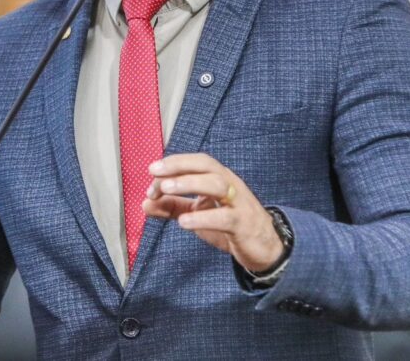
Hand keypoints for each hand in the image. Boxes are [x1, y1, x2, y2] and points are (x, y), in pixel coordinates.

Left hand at [142, 153, 282, 272]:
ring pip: (218, 185)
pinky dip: (203, 218)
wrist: (264, 246)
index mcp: (219, 178)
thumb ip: (172, 207)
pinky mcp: (243, 224)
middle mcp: (230, 185)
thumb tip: (144, 203)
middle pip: (207, 166)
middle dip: (180, 167)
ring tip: (166, 189)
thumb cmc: (229, 224)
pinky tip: (183, 222)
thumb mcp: (197, 213)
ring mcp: (238, 203)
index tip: (152, 171)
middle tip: (156, 175)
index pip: (197, 163)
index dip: (175, 164)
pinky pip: (224, 217)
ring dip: (190, 184)